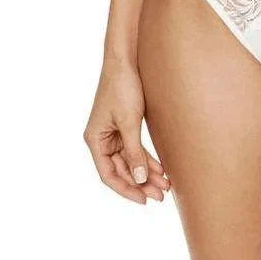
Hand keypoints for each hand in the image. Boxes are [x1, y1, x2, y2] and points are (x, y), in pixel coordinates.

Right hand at [83, 58, 171, 203]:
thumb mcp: (129, 122)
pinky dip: (147, 159)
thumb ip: (134, 153)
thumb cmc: (123, 88)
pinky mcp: (124, 125)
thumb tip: (139, 181)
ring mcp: (113, 133)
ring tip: (165, 186)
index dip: (126, 190)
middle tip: (161, 196)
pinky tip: (161, 169)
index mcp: (95, 140)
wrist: (126, 59)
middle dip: (140, 183)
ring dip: (146, 173)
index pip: (109, 175)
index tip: (144, 200)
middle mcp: (101, 139)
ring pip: (130, 161)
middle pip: (121, 170)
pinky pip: (135, 148)